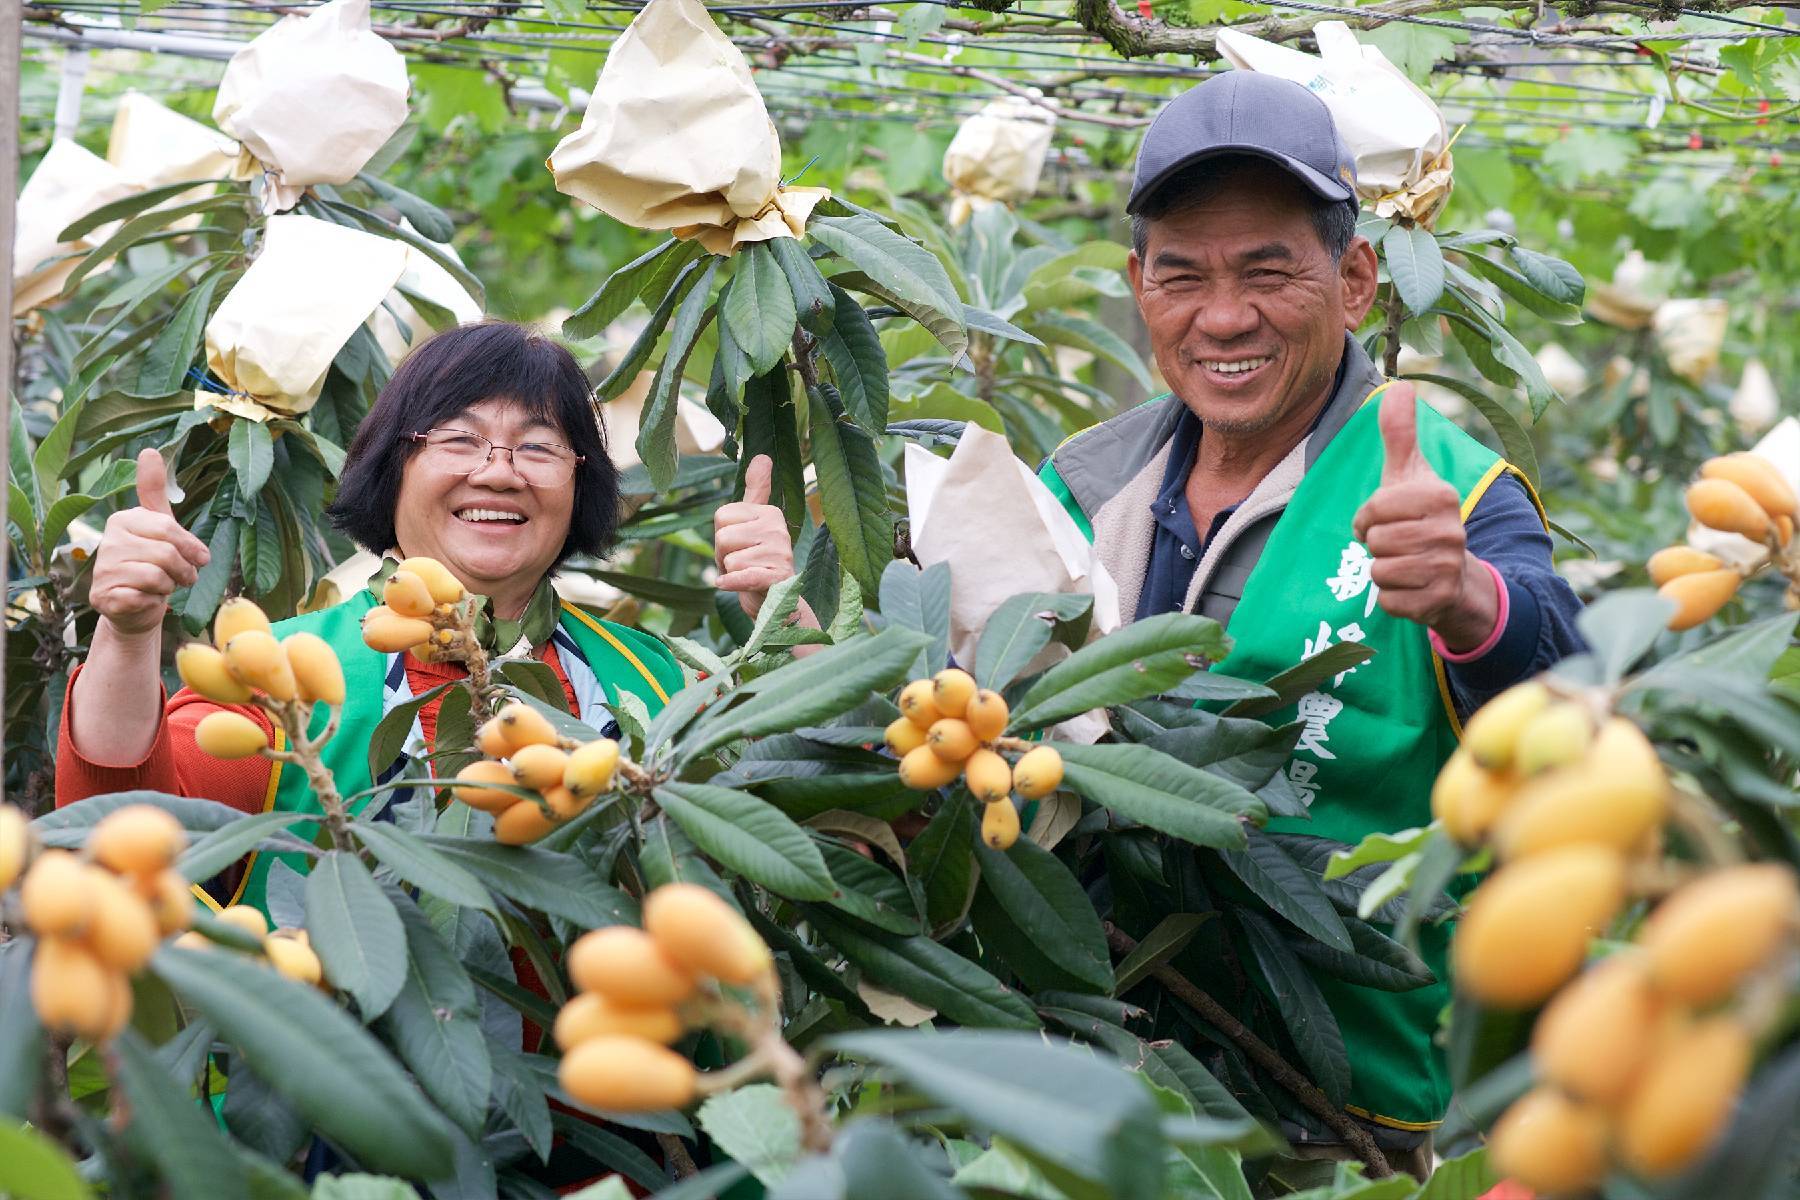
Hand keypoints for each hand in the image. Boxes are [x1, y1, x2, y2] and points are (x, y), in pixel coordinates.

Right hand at [89, 449, 210, 638]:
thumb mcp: (160, 527)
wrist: (136, 607)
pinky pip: (145, 597)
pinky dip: (154, 602)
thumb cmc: (153, 564)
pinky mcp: (103, 597)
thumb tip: (149, 449)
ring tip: (164, 586)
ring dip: (170, 587)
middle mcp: (107, 542)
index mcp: (122, 520)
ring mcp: (102, 570)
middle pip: (166, 554)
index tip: (200, 558)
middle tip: (183, 577)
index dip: (191, 548)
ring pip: (157, 577)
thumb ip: (155, 492)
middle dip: (184, 571)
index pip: (168, 529)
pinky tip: (146, 599)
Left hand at [714, 455, 797, 617]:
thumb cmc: (758, 562)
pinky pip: (740, 575)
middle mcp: (778, 528)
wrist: (775, 605)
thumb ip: (756, 491)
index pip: (721, 516)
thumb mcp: (755, 523)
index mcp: (770, 512)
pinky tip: (732, 585)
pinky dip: (730, 583)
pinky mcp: (777, 578)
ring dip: (730, 573)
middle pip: (722, 537)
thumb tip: (763, 456)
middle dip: (723, 557)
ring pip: (728, 559)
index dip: (722, 537)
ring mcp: (780, 553)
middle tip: (742, 565)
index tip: (740, 547)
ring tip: (747, 576)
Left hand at [1351, 384, 1498, 650]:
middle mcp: (1450, 531)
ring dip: (1382, 571)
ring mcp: (1447, 568)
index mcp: (1440, 496)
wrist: (1457, 577)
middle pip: (1375, 541)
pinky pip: (1388, 600)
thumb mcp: (1409, 475)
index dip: (1368, 518)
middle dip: (1376, 545)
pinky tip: (1411, 588)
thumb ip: (1399, 434)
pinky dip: (1391, 597)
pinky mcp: (1438, 602)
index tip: (1381, 520)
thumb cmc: (1422, 519)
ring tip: (1404, 564)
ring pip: (1380, 571)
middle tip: (1395, 544)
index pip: (1375, 509)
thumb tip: (1399, 386)